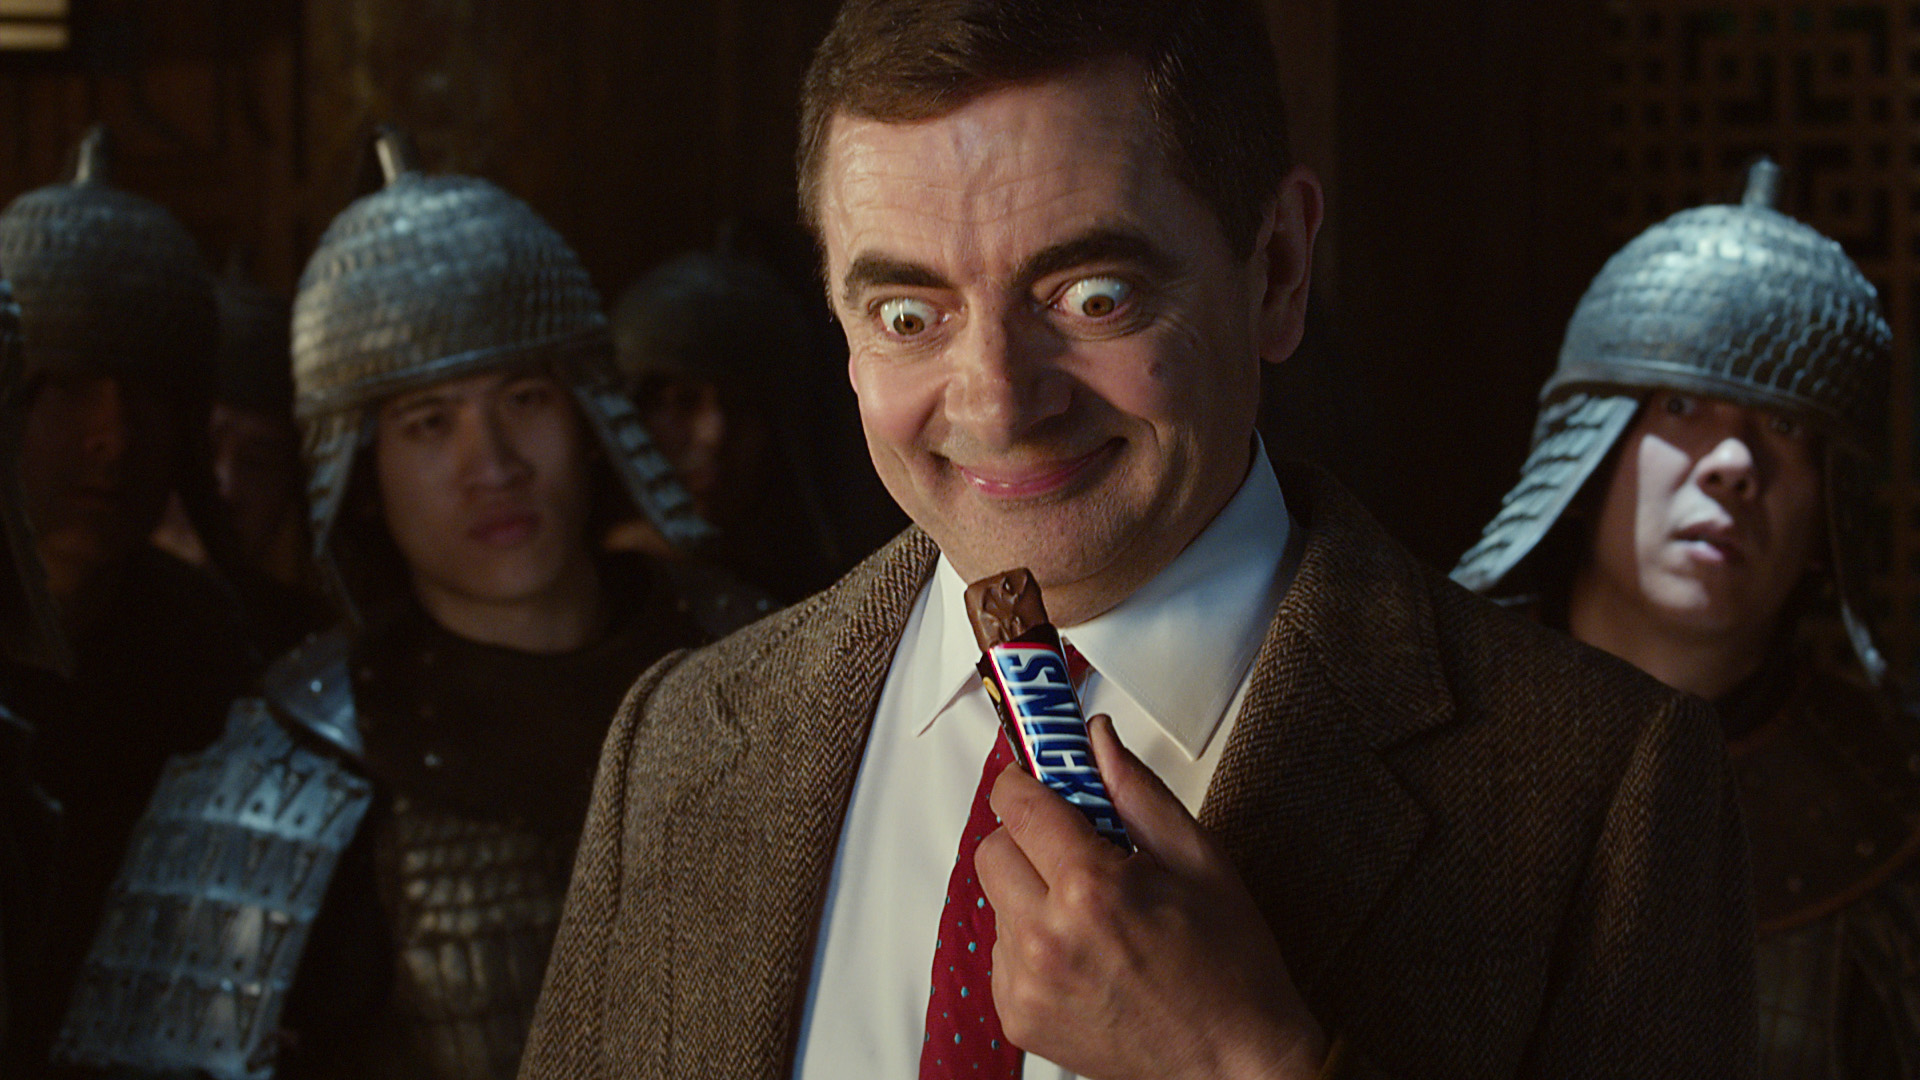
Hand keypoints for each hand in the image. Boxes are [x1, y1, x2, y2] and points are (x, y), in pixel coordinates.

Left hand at [977, 715, 1326, 1079]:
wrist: (1236, 1062)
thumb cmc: (1229, 967)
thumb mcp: (1197, 859)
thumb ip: (1135, 790)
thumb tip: (1097, 741)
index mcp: (1091, 889)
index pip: (1016, 804)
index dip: (1028, 779)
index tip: (1040, 774)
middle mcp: (1047, 940)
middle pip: (993, 849)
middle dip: (1029, 837)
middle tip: (1077, 848)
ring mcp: (1027, 984)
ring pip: (997, 901)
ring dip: (1031, 892)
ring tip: (1092, 912)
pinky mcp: (1019, 1017)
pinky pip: (1001, 952)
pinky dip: (1032, 942)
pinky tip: (1083, 950)